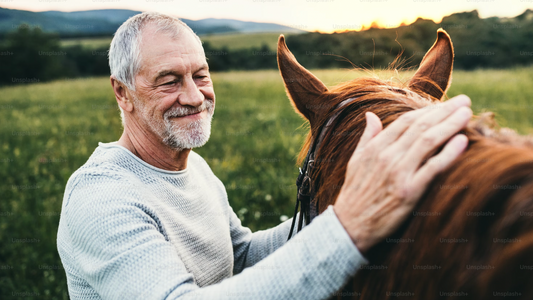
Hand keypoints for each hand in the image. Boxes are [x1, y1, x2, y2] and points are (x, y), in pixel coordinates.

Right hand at [333, 95, 471, 253]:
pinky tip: (462, 141)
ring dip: (451, 125)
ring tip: (468, 114)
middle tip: (464, 101)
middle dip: (445, 111)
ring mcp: (399, 173)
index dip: (427, 110)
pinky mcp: (409, 192)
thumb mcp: (356, 160)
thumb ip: (367, 137)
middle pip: (421, 127)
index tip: (445, 104)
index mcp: (375, 148)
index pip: (406, 121)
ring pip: (429, 142)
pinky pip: (433, 167)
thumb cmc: (355, 193)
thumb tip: (370, 115)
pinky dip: (449, 153)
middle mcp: (388, 157)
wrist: (350, 225)